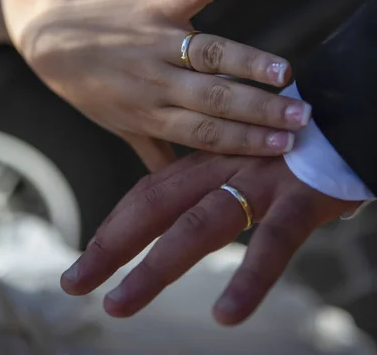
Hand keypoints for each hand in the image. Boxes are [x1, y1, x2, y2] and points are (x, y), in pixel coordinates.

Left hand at [19, 0, 309, 170]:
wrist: (50, 40)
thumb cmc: (89, 89)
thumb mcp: (118, 126)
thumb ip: (155, 153)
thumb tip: (188, 187)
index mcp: (149, 113)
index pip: (205, 132)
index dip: (245, 140)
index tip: (285, 145)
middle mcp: (154, 79)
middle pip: (213, 97)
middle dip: (259, 109)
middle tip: (302, 116)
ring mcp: (154, 39)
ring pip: (207, 53)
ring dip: (248, 62)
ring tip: (284, 73)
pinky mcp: (153, 5)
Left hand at [61, 153, 357, 324]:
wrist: (349, 107)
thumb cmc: (298, 138)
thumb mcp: (252, 154)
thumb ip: (225, 177)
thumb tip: (210, 205)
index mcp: (211, 157)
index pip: (151, 192)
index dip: (115, 226)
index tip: (86, 259)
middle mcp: (225, 166)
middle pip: (157, 205)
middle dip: (112, 245)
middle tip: (73, 284)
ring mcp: (261, 181)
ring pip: (201, 225)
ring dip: (156, 268)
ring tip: (118, 306)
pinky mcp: (302, 197)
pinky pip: (273, 241)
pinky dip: (250, 278)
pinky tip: (227, 314)